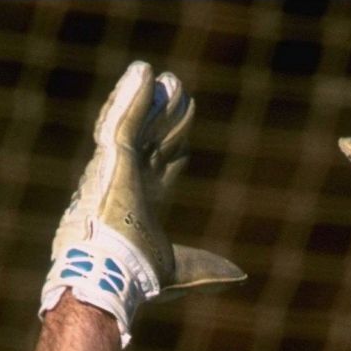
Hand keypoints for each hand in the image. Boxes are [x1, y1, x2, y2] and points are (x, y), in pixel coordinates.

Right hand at [40, 61, 245, 345]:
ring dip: (151, 102)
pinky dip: (133, 96)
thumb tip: (238, 276)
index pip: (161, 171)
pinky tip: (144, 71)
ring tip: (168, 79)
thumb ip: (207, 269)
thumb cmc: (138, 279)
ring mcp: (117, 169)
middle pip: (152, 142)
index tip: (186, 141)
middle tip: (179, 94)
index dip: (175, 152)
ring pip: (138, 125)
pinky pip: (123, 119)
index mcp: (142, 207)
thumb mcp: (182, 272)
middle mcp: (128, 184)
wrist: (111, 276)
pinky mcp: (111, 158)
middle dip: (166, 120)